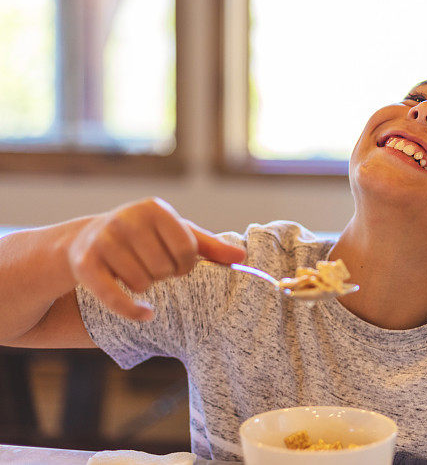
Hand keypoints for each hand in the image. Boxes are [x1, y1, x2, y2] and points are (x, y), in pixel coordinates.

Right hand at [67, 197, 246, 320]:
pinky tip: (147, 315)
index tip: (179, 265)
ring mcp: (103, 240)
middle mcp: (127, 219)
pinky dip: (133, 311)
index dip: (187, 265)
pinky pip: (115, 297)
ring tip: (138, 274)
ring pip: (142, 282)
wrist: (89, 238)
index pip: (187, 249)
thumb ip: (209, 246)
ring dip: (145, 286)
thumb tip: (242, 258)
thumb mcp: (177, 234)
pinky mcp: (85, 264)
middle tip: (155, 269)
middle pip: (164, 267)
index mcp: (154, 209)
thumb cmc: (146, 237)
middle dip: (164, 275)